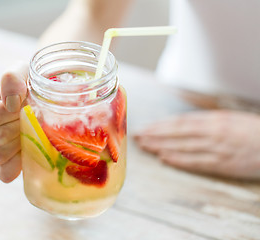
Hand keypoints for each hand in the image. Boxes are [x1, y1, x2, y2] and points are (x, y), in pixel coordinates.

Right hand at [0, 63, 27, 182]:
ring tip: (30, 128)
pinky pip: (4, 173)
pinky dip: (18, 164)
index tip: (24, 102)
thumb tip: (11, 100)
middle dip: (19, 127)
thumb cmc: (27, 83)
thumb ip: (13, 77)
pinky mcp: (0, 163)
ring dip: (20, 143)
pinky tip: (26, 150)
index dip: (11, 113)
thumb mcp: (21, 71)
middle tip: (31, 115)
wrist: (40, 100)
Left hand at [134, 110, 259, 179]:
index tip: (145, 127)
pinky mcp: (223, 164)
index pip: (179, 122)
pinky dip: (178, 160)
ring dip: (161, 146)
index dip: (159, 125)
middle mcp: (212, 132)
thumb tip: (182, 121)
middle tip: (137, 137)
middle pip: (176, 134)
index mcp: (214, 119)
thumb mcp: (228, 116)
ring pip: (182, 147)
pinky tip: (164, 158)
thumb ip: (205, 118)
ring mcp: (217, 149)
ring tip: (145, 146)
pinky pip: (196, 162)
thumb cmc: (252, 129)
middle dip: (154, 135)